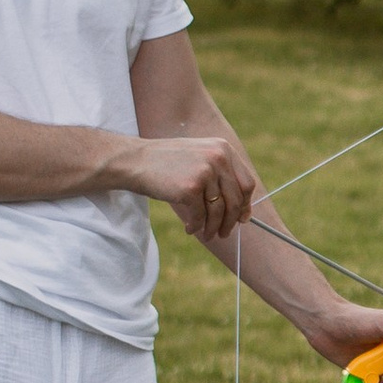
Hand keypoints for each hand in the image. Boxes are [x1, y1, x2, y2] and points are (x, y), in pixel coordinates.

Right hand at [126, 128, 258, 246]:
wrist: (135, 161)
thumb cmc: (166, 163)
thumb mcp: (199, 158)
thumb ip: (220, 177)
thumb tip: (242, 211)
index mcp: (223, 149)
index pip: (247, 183)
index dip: (246, 205)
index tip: (242, 218)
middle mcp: (218, 158)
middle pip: (235, 200)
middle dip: (231, 222)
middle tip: (224, 233)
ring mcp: (205, 172)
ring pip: (219, 211)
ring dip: (213, 228)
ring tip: (206, 234)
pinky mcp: (190, 188)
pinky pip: (200, 216)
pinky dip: (196, 227)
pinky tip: (189, 229)